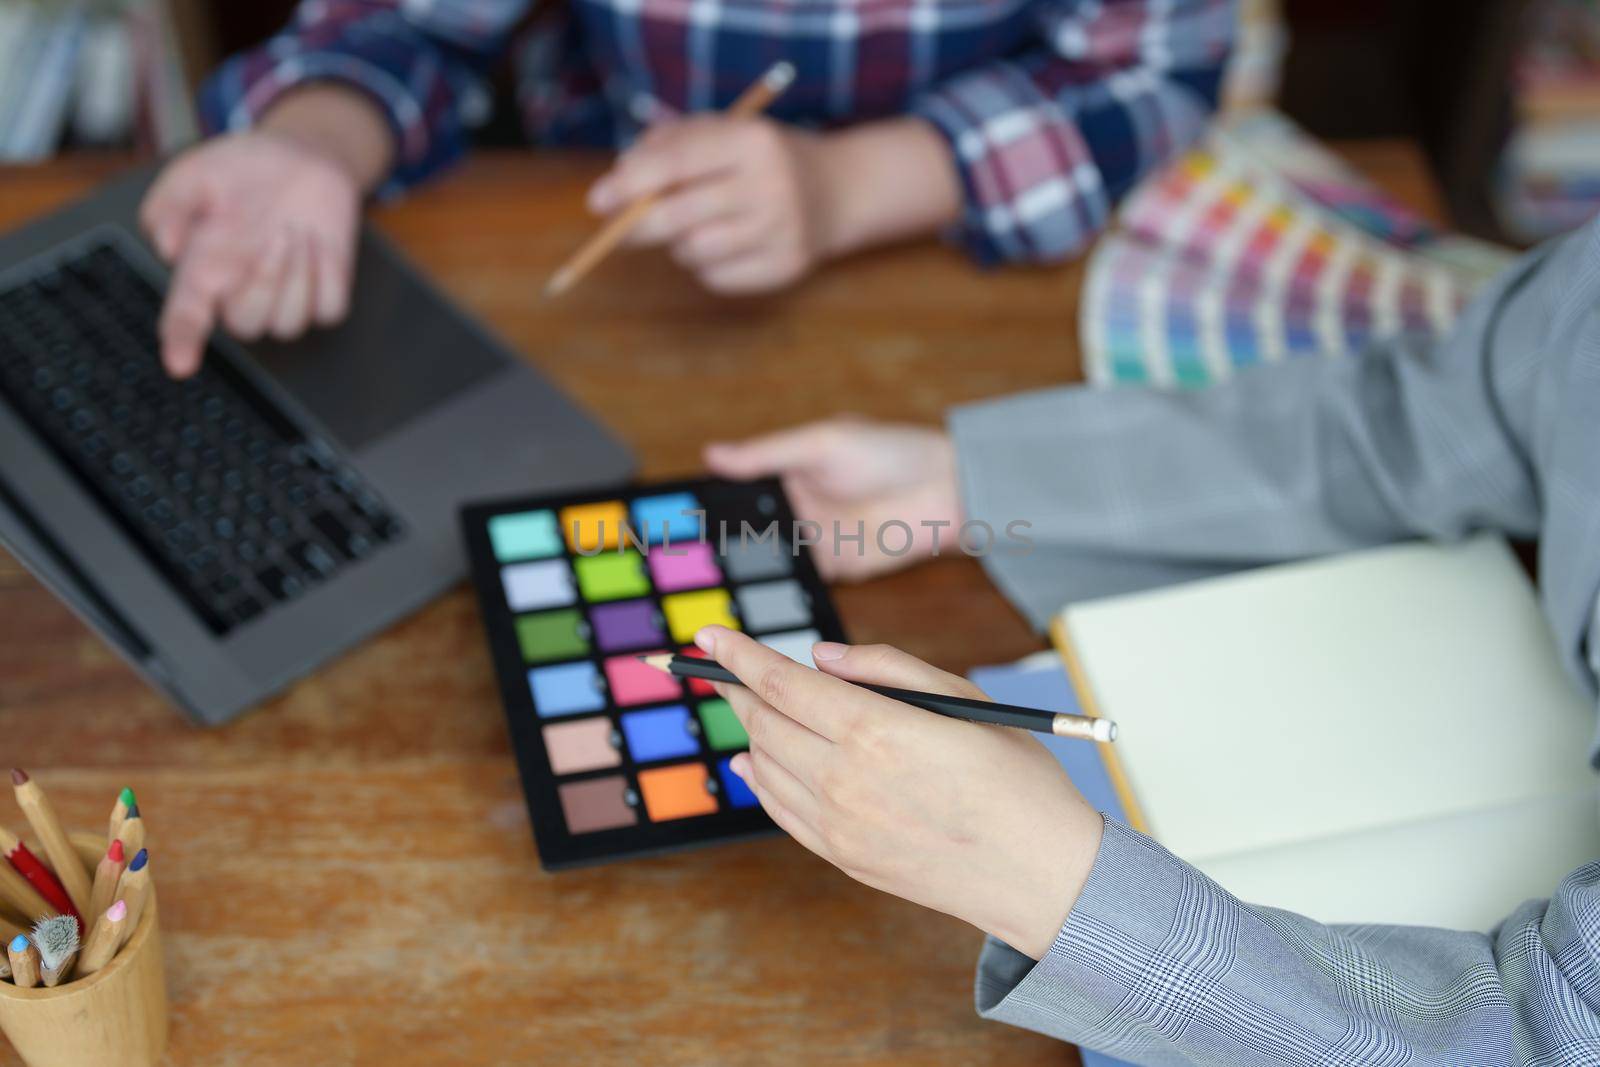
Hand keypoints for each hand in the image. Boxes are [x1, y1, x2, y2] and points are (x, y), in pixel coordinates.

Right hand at [139, 128, 361, 376]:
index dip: (182, 341)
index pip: (187, 317)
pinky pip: (328, 310)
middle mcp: (240, 292)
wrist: (301, 156)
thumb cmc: (242, 171)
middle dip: (264, 282)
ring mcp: (284, 298)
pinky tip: (318, 243)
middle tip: (274, 234)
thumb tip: (166, 247)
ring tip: (294, 229)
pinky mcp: (323, 295)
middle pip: (246, 326)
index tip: (180, 363)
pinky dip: (327, 276)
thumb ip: (171, 206)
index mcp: (203, 270)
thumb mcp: (194, 174)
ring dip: (296, 275)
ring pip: (288, 324)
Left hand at [587, 115, 844, 293]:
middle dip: (638, 225)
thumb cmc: (759, 159)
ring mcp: (781, 230)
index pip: (677, 163)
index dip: (629, 184)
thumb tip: (618, 183)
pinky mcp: (785, 267)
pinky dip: (705, 266)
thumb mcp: (721, 132)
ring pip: (693, 252)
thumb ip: (667, 146)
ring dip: (679, 245)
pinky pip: (715, 278)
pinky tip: (726, 245)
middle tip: (619, 229)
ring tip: (697, 227)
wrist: (837, 190)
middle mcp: (771, 185)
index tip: (597, 201)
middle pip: (679, 216)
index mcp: (752, 141)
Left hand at [701, 626, 1102, 959]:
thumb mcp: (961, 698)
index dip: (739, 655)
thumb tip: (819, 658)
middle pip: (764, 723)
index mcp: (877, 731)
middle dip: (738, 688)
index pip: (782, 684)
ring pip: (763, 766)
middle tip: (725, 667)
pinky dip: (758, 778)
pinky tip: (752, 761)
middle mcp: (846, 780)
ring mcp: (839, 826)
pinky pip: (779, 810)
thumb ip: (885, 667)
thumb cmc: (1014, 776)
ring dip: (749, 730)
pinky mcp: (843, 857)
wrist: (1041, 875)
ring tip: (748, 705)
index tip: (709, 637)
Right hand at [704, 417, 961, 580]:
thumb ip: (767, 454)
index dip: (712, 505)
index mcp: (790, 471)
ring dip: (748, 570)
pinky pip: (802, 581)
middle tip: (684, 563)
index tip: (675, 520)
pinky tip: (755, 594)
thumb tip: (712, 454)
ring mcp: (817, 540)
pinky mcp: (839, 569)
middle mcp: (799, 508)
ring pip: (771, 559)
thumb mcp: (822, 443)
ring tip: (711, 582)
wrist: (948, 489)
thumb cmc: (890, 451)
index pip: (741, 491)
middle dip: (722, 545)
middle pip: (750, 530)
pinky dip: (782, 588)